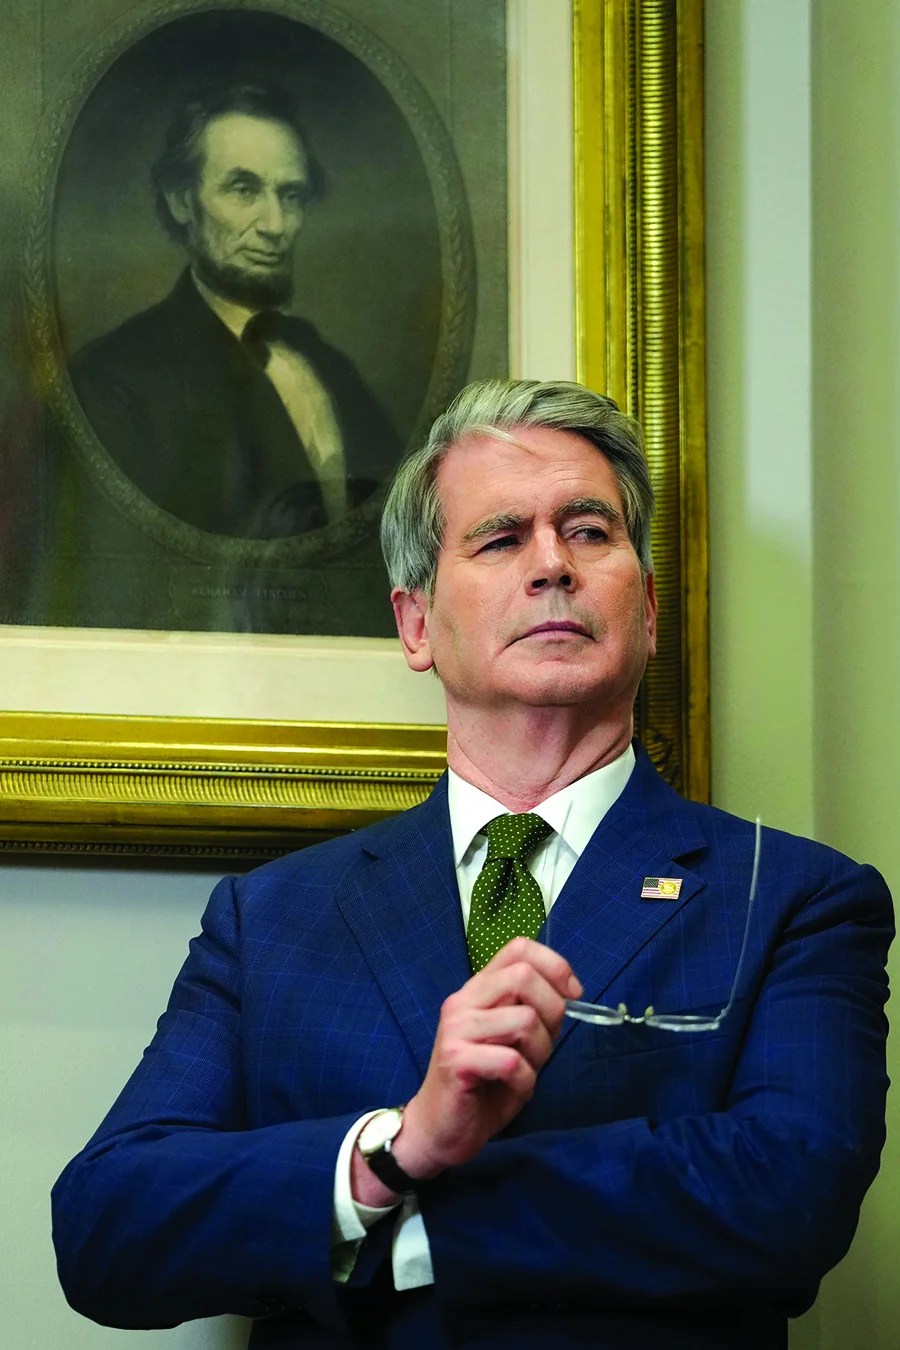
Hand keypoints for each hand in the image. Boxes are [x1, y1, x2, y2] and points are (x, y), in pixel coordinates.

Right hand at [393, 938, 581, 1181]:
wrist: (440, 1129)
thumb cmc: (482, 1085)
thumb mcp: (513, 1041)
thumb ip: (532, 1012)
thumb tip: (569, 991)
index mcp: (478, 990)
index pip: (519, 948)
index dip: (554, 965)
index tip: (573, 993)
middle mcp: (463, 1001)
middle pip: (524, 976)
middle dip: (552, 1010)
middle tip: (545, 1043)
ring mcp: (456, 1029)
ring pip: (525, 1020)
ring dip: (540, 1052)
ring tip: (525, 1070)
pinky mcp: (456, 1060)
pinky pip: (512, 1060)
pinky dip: (526, 1079)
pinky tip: (514, 1088)